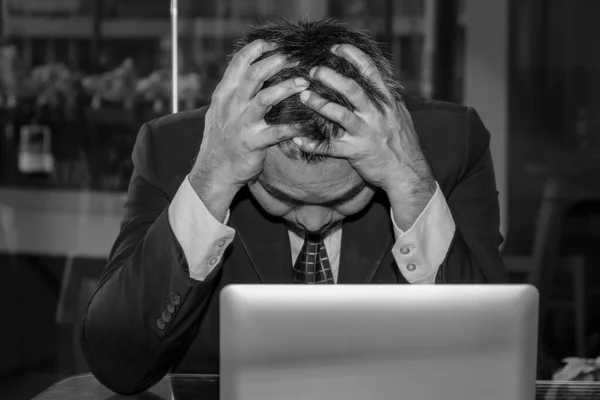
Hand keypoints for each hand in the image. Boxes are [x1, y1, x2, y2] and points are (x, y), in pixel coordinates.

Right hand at [191, 40, 308, 219]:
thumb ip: (233, 91)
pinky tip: (306, 123)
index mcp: (224, 94)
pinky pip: (277, 132)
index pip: (239, 64)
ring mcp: (242, 124)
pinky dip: (294, 126)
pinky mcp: (253, 143)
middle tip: (294, 57)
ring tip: (303, 83)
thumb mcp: (220, 111)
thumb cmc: (221, 139)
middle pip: (254, 76)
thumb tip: (250, 72)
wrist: (214, 171)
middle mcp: (232, 106)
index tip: (274, 43)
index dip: (256, 49)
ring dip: (287, 88)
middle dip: (275, 63)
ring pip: (266, 98)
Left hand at [294, 44, 434, 197]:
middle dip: (330, 77)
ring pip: (340, 115)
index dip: (353, 56)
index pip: (370, 72)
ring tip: (303, 96)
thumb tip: (376, 78)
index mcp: (386, 102)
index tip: (336, 48)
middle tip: (313, 70)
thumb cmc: (402, 142)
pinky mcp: (355, 152)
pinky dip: (312, 144)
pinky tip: (297, 139)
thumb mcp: (400, 115)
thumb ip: (386, 97)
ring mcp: (365, 134)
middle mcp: (376, 115)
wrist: (407, 173)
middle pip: (352, 90)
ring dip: (319, 104)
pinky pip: (330, 147)